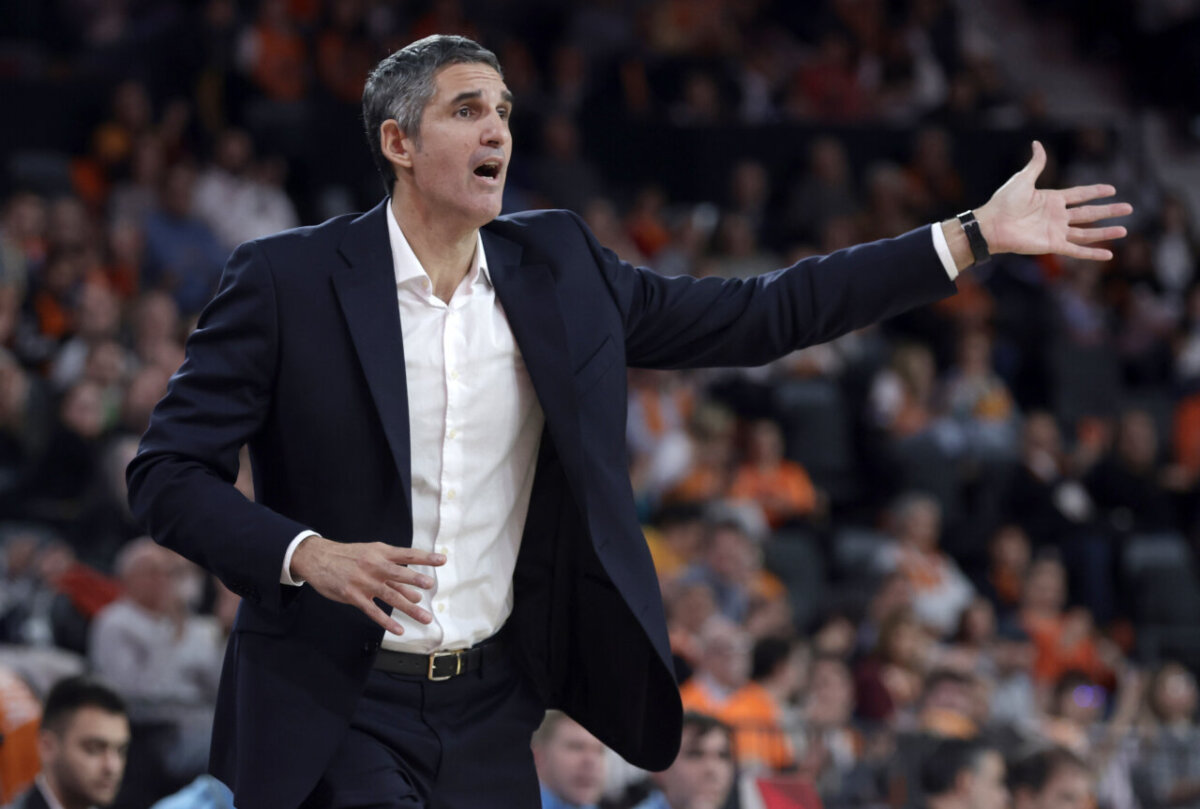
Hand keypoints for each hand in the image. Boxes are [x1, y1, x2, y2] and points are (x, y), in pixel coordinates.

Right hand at [290, 536, 444, 634]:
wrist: (319, 558)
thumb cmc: (350, 557)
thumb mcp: (372, 557)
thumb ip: (395, 575)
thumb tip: (417, 594)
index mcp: (381, 552)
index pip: (407, 554)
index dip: (425, 557)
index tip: (441, 560)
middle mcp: (374, 565)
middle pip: (398, 573)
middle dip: (414, 579)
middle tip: (430, 585)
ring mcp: (363, 581)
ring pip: (390, 596)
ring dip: (409, 608)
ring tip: (425, 617)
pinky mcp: (353, 595)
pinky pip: (372, 611)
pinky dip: (386, 621)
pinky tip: (398, 630)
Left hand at [975, 140, 1131, 259]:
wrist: (991, 225)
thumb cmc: (1003, 203)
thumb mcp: (1022, 179)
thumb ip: (1035, 164)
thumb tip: (1037, 143)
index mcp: (1052, 199)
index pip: (1080, 194)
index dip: (1095, 192)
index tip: (1112, 189)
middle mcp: (1057, 216)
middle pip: (1089, 213)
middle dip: (1108, 211)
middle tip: (1129, 208)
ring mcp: (1056, 231)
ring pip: (1087, 232)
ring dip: (1105, 232)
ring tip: (1124, 229)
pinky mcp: (1053, 245)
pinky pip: (1076, 250)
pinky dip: (1092, 253)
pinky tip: (1108, 254)